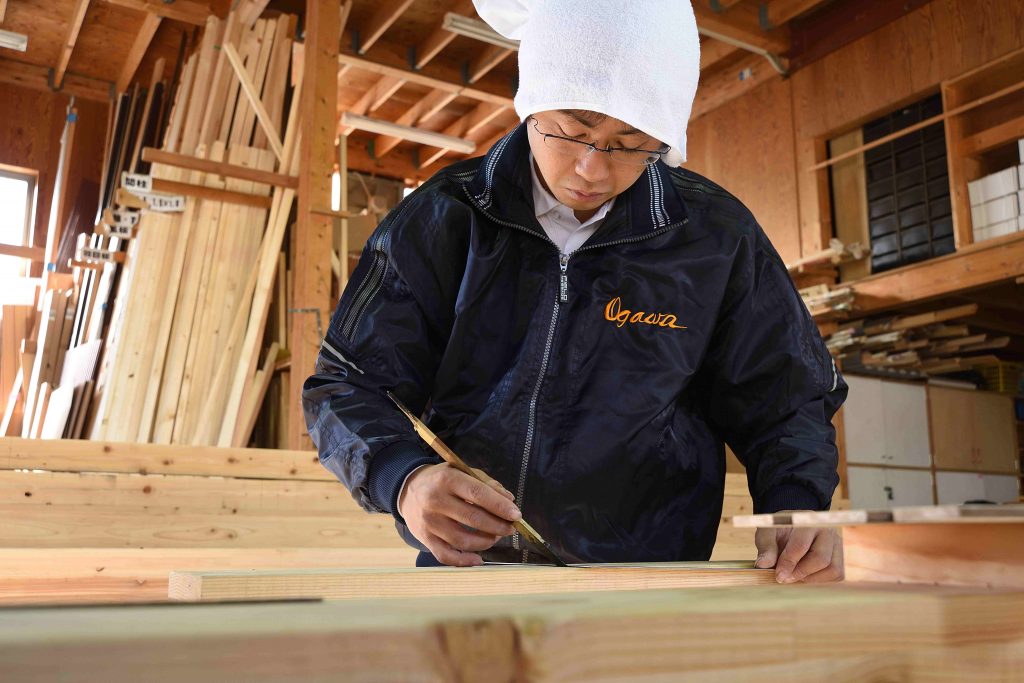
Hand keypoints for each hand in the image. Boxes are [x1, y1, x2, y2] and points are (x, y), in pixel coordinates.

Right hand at [399, 463, 520, 566]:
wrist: (408, 489)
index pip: (478, 494)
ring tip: (496, 537)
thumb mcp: (461, 471)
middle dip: (497, 526)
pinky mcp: (425, 539)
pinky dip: (465, 561)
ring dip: (486, 542)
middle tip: (510, 528)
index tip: (516, 515)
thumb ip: (486, 484)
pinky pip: (446, 556)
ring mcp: (429, 522)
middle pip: (473, 519)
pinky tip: (479, 558)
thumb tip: (509, 500)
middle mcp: (435, 501)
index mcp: (447, 480)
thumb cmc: (441, 480)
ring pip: (463, 540)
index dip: (499, 506)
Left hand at [754, 517, 843, 583]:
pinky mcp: (842, 557)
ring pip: (833, 569)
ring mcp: (838, 544)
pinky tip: (806, 576)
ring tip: (795, 576)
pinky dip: (821, 580)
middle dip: (801, 572)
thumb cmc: (781, 531)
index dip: (789, 563)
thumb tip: (763, 564)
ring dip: (812, 578)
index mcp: (809, 521)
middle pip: (821, 558)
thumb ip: (766, 547)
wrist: (794, 528)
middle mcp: (828, 531)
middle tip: (785, 578)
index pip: (801, 545)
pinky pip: (837, 575)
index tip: (778, 576)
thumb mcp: (767, 533)